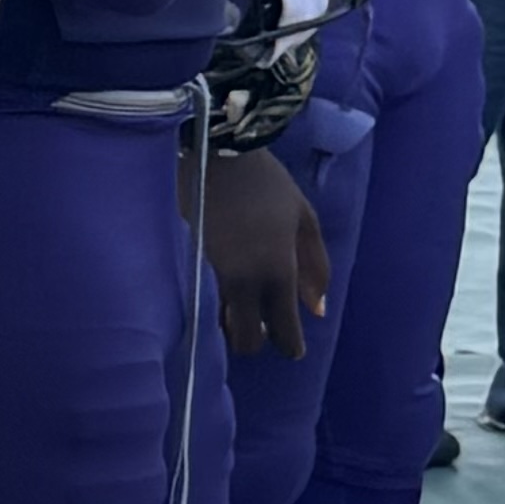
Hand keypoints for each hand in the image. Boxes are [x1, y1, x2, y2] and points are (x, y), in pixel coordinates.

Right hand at [199, 137, 327, 358]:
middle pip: (247, 341)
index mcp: (277, 271)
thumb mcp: (304, 219)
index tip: (293, 349)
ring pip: (221, 326)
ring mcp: (211, 277)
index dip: (291, 346)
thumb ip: (316, 267)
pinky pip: (203, 303)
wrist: (215, 154)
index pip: (284, 330)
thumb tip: (316, 309)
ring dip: (233, 324)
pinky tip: (220, 292)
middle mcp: (243, 282)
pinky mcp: (188, 268)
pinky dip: (214, 307)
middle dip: (258, 341)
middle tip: (264, 326)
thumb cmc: (267, 185)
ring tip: (241, 308)